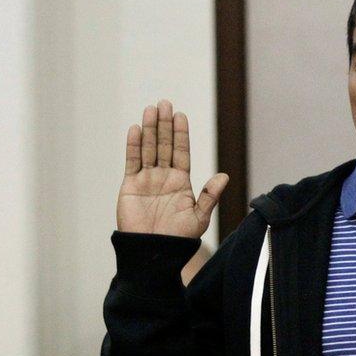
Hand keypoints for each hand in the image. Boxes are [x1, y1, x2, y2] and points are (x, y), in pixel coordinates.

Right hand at [117, 99, 228, 236]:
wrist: (154, 251)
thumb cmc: (178, 237)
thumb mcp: (199, 216)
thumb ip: (210, 195)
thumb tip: (225, 176)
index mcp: (181, 181)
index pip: (181, 151)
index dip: (181, 133)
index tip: (180, 115)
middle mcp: (164, 177)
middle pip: (164, 145)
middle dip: (165, 124)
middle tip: (165, 103)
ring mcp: (147, 180)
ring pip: (148, 149)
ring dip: (150, 129)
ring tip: (151, 110)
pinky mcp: (130, 185)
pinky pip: (132, 162)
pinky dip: (133, 146)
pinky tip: (136, 129)